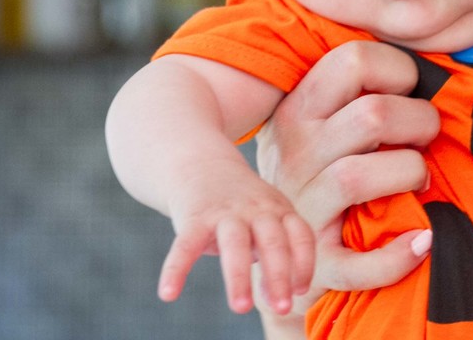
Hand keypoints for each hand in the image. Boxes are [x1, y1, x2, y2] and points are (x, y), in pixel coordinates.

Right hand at [158, 156, 314, 314]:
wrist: (201, 164)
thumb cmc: (243, 207)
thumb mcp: (266, 221)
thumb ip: (276, 257)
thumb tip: (276, 301)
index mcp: (279, 210)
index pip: (300, 235)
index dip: (304, 262)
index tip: (300, 289)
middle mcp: (256, 210)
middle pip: (273, 241)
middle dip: (279, 275)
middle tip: (283, 308)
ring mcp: (225, 212)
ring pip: (235, 244)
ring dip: (240, 277)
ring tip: (241, 308)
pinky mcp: (194, 217)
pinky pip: (185, 245)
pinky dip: (175, 269)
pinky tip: (167, 294)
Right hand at [252, 41, 440, 313]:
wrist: (275, 254)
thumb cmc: (317, 172)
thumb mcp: (318, 124)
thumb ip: (355, 93)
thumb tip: (425, 66)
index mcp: (298, 109)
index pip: (353, 60)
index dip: (399, 69)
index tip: (409, 89)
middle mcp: (296, 153)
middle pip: (372, 115)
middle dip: (420, 121)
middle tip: (425, 135)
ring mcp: (303, 208)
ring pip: (360, 175)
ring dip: (411, 172)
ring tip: (420, 177)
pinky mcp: (319, 263)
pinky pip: (359, 263)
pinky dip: (397, 255)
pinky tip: (423, 240)